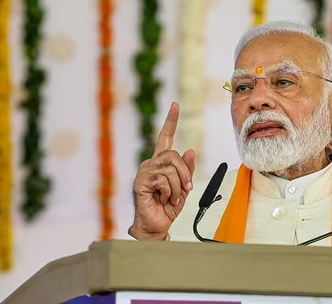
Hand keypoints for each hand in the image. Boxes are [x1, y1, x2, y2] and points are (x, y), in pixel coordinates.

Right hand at [129, 102, 195, 239]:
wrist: (157, 225)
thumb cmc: (167, 207)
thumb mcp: (183, 187)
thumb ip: (187, 170)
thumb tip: (190, 151)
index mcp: (161, 163)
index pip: (165, 138)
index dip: (171, 122)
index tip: (175, 105)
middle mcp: (151, 164)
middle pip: (174, 156)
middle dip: (185, 174)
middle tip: (185, 189)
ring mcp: (144, 172)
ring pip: (171, 169)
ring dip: (177, 187)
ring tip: (171, 198)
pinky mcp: (141, 182)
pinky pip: (164, 180)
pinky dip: (170, 192)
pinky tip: (163, 199)